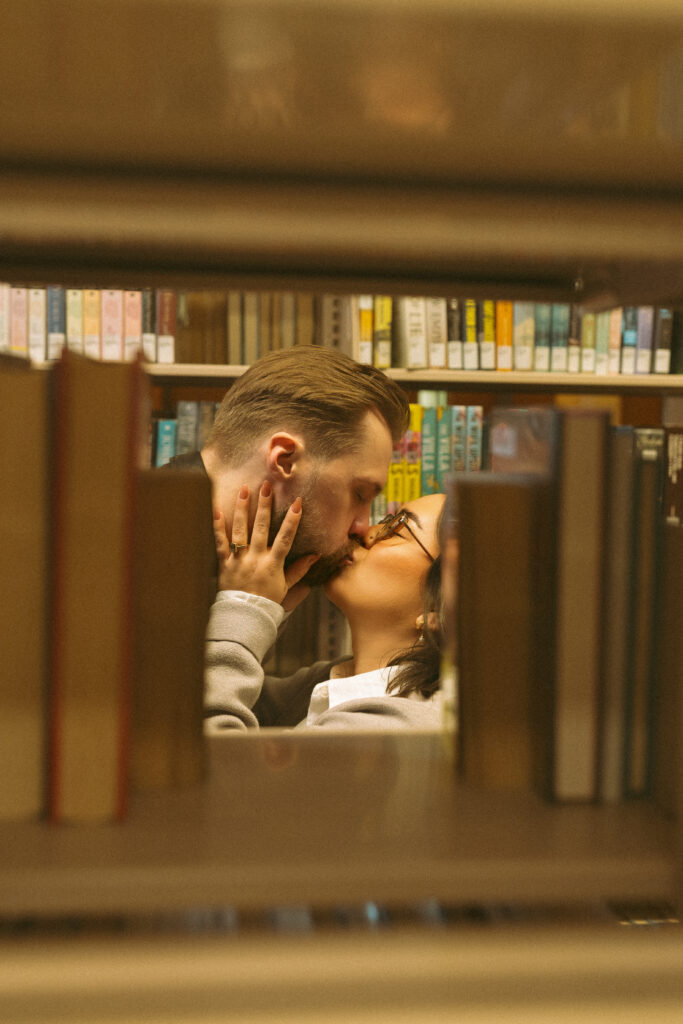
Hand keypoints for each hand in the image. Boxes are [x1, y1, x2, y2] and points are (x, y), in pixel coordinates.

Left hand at [214, 482, 318, 607]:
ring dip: (242, 509)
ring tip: (244, 489)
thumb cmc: (267, 601)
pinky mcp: (224, 563)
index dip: (292, 521)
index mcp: (273, 564)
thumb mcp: (287, 586)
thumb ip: (300, 569)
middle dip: (264, 506)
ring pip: (240, 530)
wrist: (244, 616)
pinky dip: (217, 527)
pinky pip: (220, 543)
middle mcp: (255, 559)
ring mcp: (238, 560)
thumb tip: (316, 555)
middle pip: (261, 528)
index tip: (297, 503)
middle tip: (267, 486)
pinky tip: (216, 510)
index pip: (285, 538)